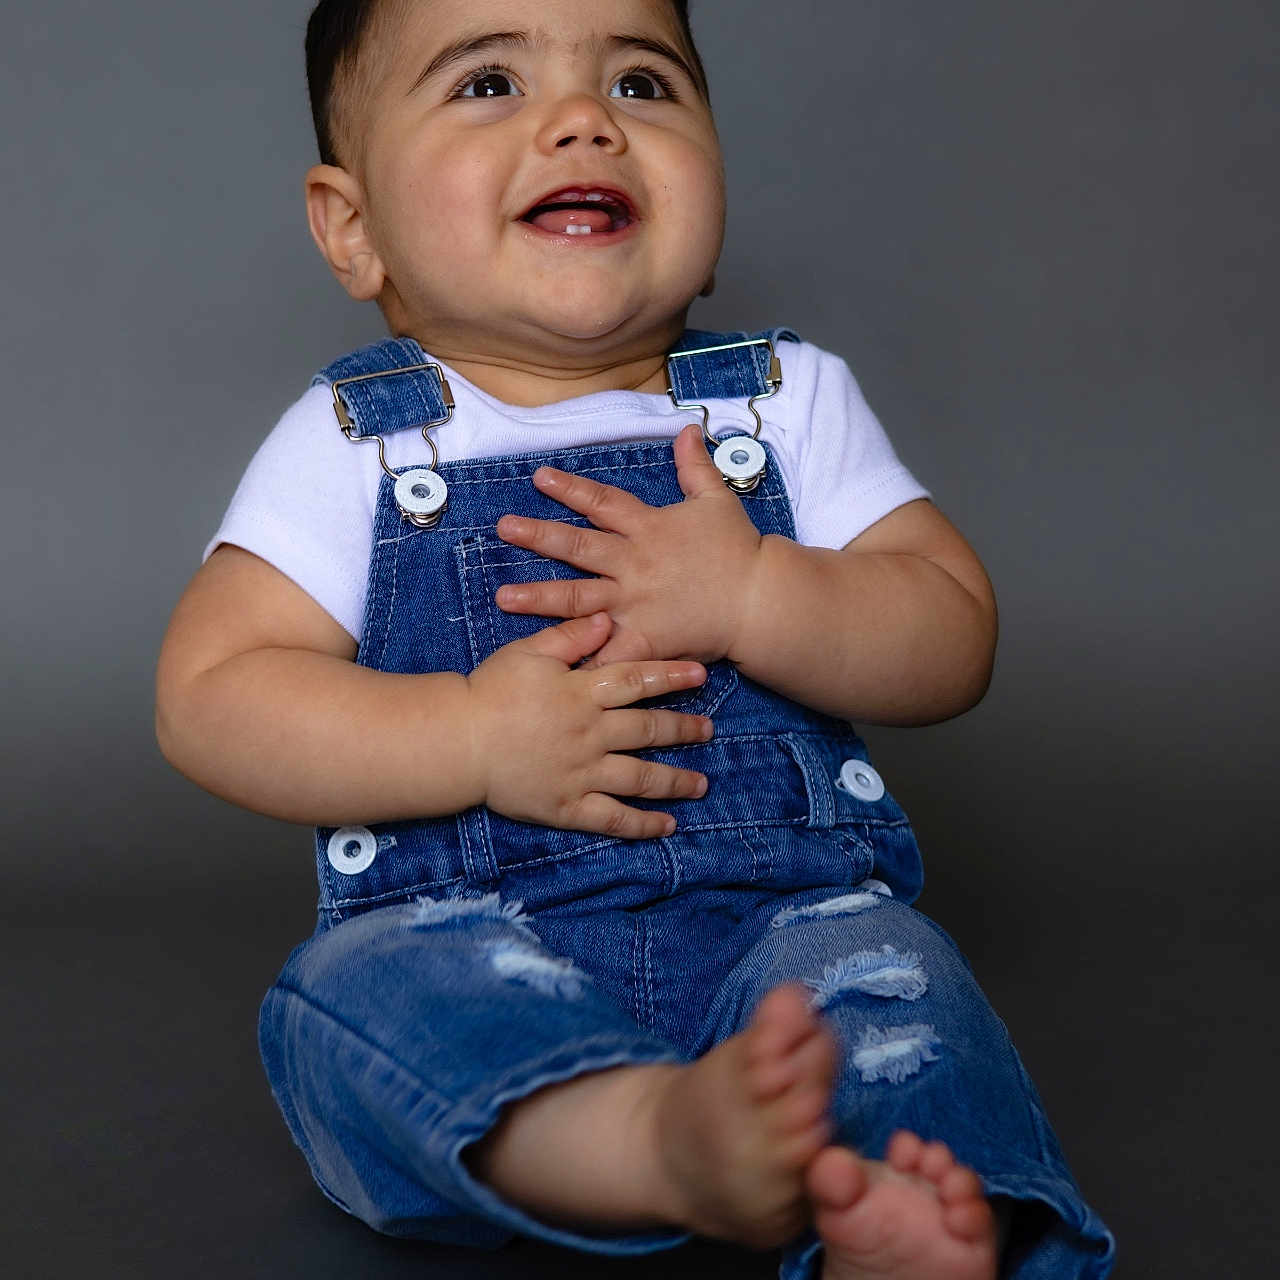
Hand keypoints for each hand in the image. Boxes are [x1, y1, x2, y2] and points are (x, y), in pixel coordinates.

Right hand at [466, 612, 712, 838]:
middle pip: (647, 730)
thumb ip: (569, 636)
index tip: (701, 675)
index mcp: (582, 692)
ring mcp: (582, 773)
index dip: (671, 677)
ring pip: (640, 777)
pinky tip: (667, 826)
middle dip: (683, 729)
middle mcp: (590, 733)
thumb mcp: (528, 652)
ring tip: (701, 784)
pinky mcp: (568, 807)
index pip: (637, 681)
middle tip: (709, 730)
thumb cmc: (490, 691)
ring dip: (675, 781)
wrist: (457, 741)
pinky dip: (643, 824)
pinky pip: (613, 819)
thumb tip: (607, 618)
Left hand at [493, 424, 764, 665]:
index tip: (540, 477)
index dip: (570, 488)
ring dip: (539, 598)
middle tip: (503, 527)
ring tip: (503, 596)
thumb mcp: (717, 500)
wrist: (759, 601)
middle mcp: (634, 563)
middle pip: (577, 546)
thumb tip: (687, 428)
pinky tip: (550, 664)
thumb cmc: (740, 550)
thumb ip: (696, 466)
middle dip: (538, 535)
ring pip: (578, 598)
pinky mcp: (642, 638)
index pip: (602, 502)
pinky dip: (580, 658)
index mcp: (648, 528)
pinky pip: (605, 650)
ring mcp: (634, 603)